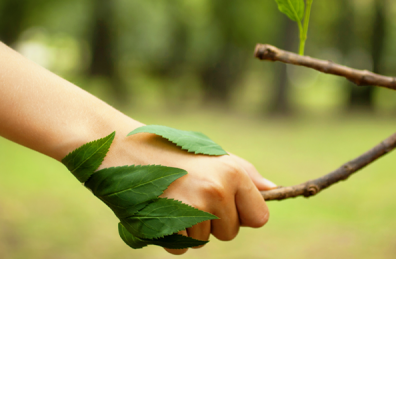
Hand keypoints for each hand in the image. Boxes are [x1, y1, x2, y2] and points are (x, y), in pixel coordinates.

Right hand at [100, 120, 275, 254]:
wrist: (122, 148)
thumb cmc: (171, 151)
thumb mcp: (212, 155)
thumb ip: (244, 175)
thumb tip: (274, 190)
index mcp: (233, 173)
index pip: (260, 217)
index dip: (243, 215)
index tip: (227, 204)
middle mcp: (217, 191)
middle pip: (231, 233)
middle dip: (215, 222)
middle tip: (191, 195)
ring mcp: (193, 209)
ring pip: (205, 241)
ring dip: (191, 228)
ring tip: (172, 198)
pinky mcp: (169, 225)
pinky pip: (182, 247)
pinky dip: (171, 236)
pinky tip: (160, 210)